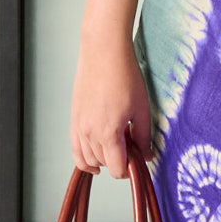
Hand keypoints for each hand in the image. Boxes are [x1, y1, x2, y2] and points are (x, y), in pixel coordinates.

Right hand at [69, 35, 153, 180]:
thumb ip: (144, 136)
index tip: (138, 161)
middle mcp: (89, 132)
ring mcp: (78, 125)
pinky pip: (75, 147)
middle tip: (132, 148)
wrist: (103, 52)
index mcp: (108, 132)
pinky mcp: (74, 118)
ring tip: (117, 147)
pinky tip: (94, 161)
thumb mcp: (142, 108)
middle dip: (118, 162)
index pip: (116, 168)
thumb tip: (146, 156)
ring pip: (87, 159)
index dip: (129, 169)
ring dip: (102, 159)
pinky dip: (84, 158)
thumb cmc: (123, 75)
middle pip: (103, 164)